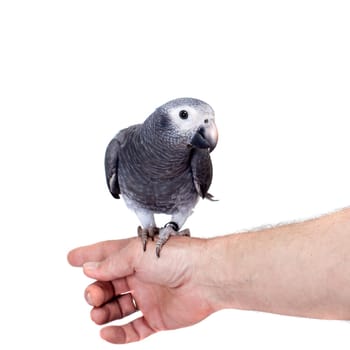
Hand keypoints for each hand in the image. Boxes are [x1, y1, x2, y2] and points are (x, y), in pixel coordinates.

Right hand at [67, 237, 213, 343]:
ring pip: (117, 309)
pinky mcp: (157, 317)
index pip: (106, 255)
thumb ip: (112, 263)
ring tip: (98, 313)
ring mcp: (148, 297)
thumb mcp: (137, 253)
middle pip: (108, 285)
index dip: (88, 257)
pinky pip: (133, 329)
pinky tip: (106, 332)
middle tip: (93, 295)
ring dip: (102, 312)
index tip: (71, 259)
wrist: (205, 277)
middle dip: (95, 291)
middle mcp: (140, 276)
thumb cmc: (176, 257)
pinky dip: (118, 334)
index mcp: (135, 256)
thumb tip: (89, 268)